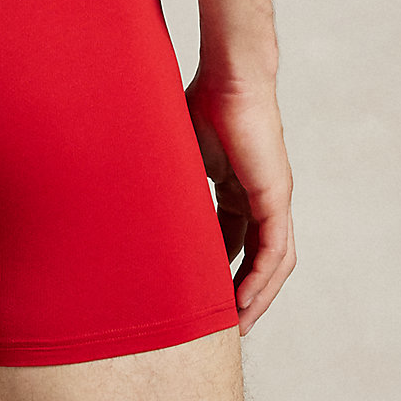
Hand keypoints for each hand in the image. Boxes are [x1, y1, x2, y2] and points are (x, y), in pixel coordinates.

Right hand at [184, 68, 295, 335]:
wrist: (229, 76)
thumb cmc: (202, 99)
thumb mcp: (178, 151)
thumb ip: (167, 175)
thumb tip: (125, 184)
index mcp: (238, 186)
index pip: (233, 238)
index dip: (221, 268)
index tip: (200, 292)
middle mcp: (259, 196)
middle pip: (256, 257)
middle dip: (243, 292)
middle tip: (223, 324)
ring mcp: (272, 198)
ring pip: (272, 262)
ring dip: (257, 295)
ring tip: (236, 324)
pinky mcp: (275, 196)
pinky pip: (275, 251)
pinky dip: (262, 279)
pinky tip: (245, 301)